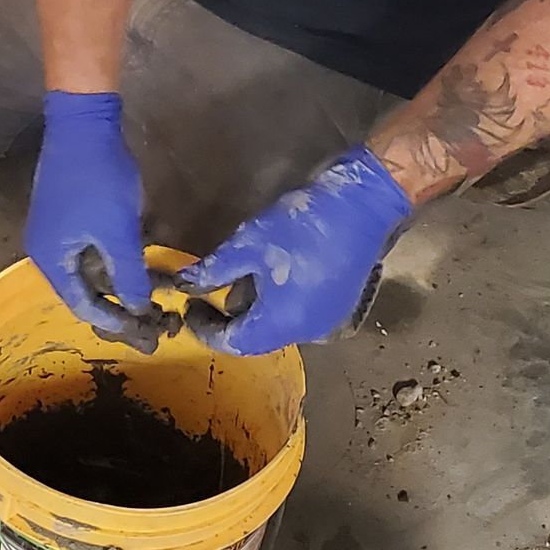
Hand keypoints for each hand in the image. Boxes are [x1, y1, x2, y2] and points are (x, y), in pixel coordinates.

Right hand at [24, 92, 156, 347]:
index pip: (81, 306)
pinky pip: (90, 249)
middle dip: (118, 305)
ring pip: (89, 269)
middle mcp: (46, 250)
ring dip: (119, 282)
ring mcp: (55, 230)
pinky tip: (138, 262)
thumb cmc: (98, 181)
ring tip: (151, 294)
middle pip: (83, 290)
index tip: (145, 335)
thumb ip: (129, 276)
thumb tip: (138, 310)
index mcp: (50, 259)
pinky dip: (114, 260)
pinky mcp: (68, 214)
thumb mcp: (118, 233)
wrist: (83, 123)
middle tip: (151, 320)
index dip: (114, 322)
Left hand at [175, 146, 411, 355]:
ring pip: (277, 327)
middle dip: (229, 320)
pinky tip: (267, 280)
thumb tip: (186, 284)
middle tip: (206, 296)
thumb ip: (214, 270)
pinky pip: (298, 318)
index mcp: (282, 323)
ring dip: (253, 312)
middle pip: (257, 339)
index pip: (233, 342)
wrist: (362, 207)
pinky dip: (276, 306)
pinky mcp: (338, 309)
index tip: (188, 309)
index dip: (206, 328)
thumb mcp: (248, 245)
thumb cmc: (302, 226)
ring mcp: (327, 323)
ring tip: (234, 282)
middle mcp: (307, 333)